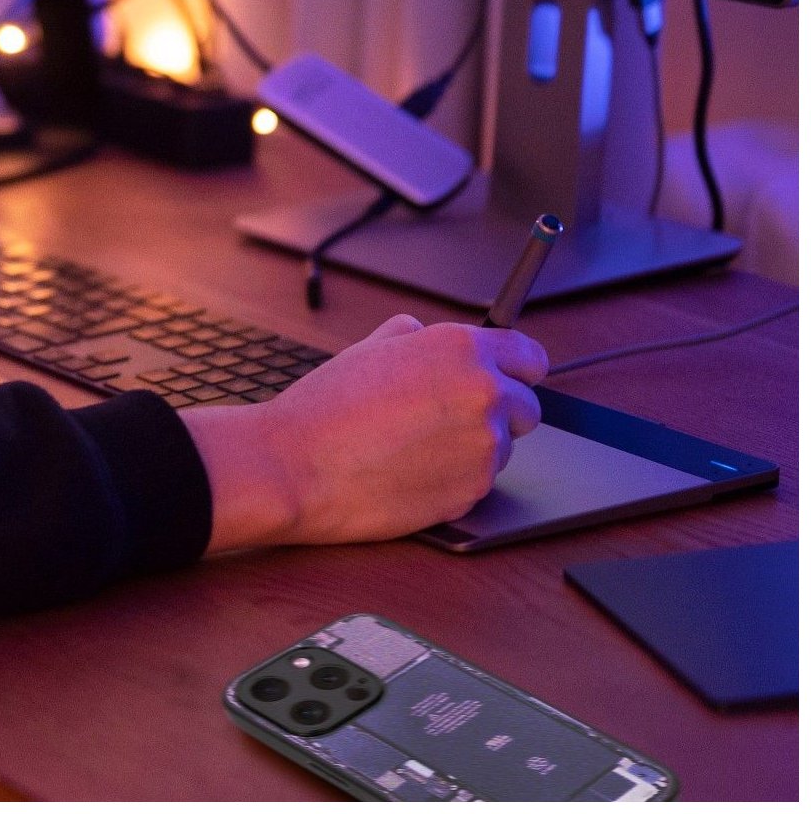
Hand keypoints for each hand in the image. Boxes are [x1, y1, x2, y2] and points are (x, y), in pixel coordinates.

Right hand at [181, 314, 547, 553]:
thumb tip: (424, 336)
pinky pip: (480, 482)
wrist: (296, 466)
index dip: (516, 370)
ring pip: (502, 449)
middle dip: (498, 413)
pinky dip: (456, 479)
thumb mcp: (369, 348)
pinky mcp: (473, 492)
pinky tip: (412, 472)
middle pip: (528, 408)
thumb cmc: (325, 408)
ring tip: (416, 448)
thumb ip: (414, 337)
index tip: (507, 380)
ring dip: (473, 449)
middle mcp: (484, 393)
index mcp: (463, 349)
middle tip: (449, 420)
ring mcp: (484, 446)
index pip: (532, 357)